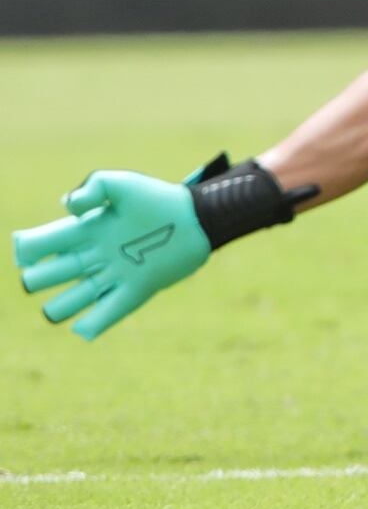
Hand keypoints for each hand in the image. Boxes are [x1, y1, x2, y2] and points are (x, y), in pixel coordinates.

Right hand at [13, 170, 213, 340]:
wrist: (197, 217)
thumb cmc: (157, 197)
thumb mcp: (123, 183)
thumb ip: (93, 186)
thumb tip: (67, 207)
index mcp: (83, 231)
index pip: (40, 245)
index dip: (28, 248)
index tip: (29, 248)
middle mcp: (91, 257)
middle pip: (46, 277)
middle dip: (38, 278)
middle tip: (52, 270)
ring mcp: (111, 276)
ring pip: (67, 303)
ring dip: (58, 308)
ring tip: (59, 306)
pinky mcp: (134, 291)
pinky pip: (104, 316)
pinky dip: (89, 325)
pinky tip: (82, 325)